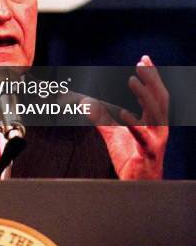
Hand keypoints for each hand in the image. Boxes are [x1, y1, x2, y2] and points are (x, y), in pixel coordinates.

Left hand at [82, 55, 168, 179]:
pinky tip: (123, 112)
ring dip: (144, 95)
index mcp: (154, 121)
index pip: (155, 93)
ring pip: (155, 113)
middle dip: (152, 80)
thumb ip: (101, 116)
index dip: (151, 76)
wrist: (137, 186)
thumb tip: (85, 101)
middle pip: (160, 98)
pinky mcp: (147, 153)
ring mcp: (155, 140)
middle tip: (142, 63)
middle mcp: (158, 128)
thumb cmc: (130, 159)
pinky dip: (133, 123)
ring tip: (131, 80)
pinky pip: (141, 136)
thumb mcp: (113, 133)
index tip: (144, 59)